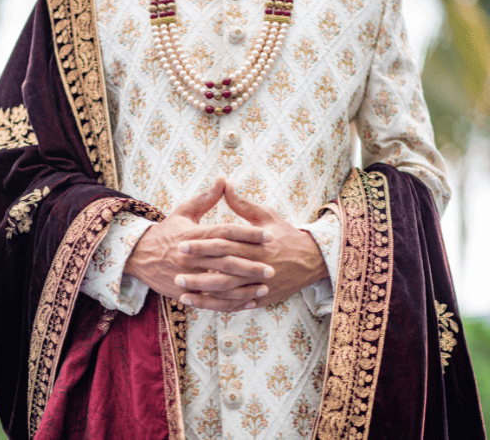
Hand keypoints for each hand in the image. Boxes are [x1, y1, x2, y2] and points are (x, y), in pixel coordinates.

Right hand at [124, 177, 273, 311]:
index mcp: (193, 235)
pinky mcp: (184, 293)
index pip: (225, 233)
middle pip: (225, 260)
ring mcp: (187, 277)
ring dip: (244, 287)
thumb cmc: (166, 232)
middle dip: (250, 264)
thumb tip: (224, 178)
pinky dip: (231, 303)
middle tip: (272, 267)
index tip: (268, 236)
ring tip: (264, 286)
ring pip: (220, 284)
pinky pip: (211, 301)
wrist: (138, 255)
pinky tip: (249, 302)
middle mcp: (191, 256)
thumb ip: (206, 198)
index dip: (248, 234)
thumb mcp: (184, 212)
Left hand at [177, 181, 327, 307]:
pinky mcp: (262, 298)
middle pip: (223, 270)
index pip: (224, 244)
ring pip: (228, 292)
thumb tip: (224, 182)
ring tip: (182, 292)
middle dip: (198, 271)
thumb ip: (242, 203)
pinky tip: (201, 304)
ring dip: (204, 294)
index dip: (202, 245)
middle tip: (176, 270)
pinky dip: (218, 306)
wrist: (313, 260)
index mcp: (257, 244)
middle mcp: (258, 266)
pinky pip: (237, 304)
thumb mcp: (266, 215)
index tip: (181, 243)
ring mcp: (260, 285)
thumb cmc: (286, 234)